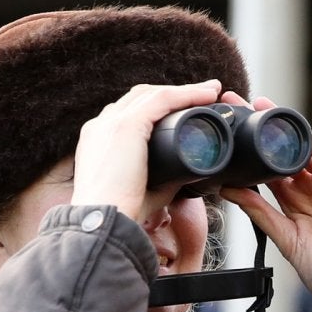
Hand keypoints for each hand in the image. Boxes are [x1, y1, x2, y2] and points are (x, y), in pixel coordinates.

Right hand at [70, 80, 222, 222]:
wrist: (104, 222)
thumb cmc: (122, 214)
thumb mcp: (144, 191)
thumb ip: (163, 179)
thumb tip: (184, 174)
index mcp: (99, 140)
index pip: (129, 112)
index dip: (157, 108)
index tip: (182, 110)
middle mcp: (101, 125)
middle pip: (140, 97)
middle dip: (173, 93)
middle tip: (203, 94)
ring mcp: (112, 122)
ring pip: (153, 94)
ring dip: (185, 90)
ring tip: (211, 91)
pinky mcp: (127, 125)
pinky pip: (163, 100)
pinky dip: (187, 94)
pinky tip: (207, 95)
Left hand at [223, 122, 311, 311]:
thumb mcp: (285, 239)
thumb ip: (260, 213)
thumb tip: (228, 189)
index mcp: (295, 201)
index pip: (271, 167)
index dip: (253, 147)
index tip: (232, 126)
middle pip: (291, 153)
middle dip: (271, 129)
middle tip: (246, 105)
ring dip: (297, 134)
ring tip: (274, 115)